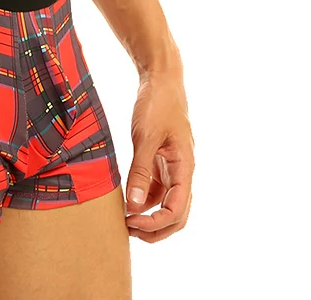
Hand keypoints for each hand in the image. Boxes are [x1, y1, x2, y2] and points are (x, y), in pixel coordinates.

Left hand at [123, 70, 193, 242]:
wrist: (161, 79)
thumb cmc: (157, 103)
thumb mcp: (145, 136)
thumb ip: (140, 170)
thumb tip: (133, 205)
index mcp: (185, 167)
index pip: (177, 209)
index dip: (156, 223)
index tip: (131, 222)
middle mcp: (182, 171)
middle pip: (177, 214)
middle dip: (156, 229)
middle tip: (129, 231)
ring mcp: (173, 167)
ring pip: (167, 204)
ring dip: (149, 217)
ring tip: (125, 220)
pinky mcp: (162, 160)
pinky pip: (157, 189)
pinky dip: (144, 200)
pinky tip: (127, 200)